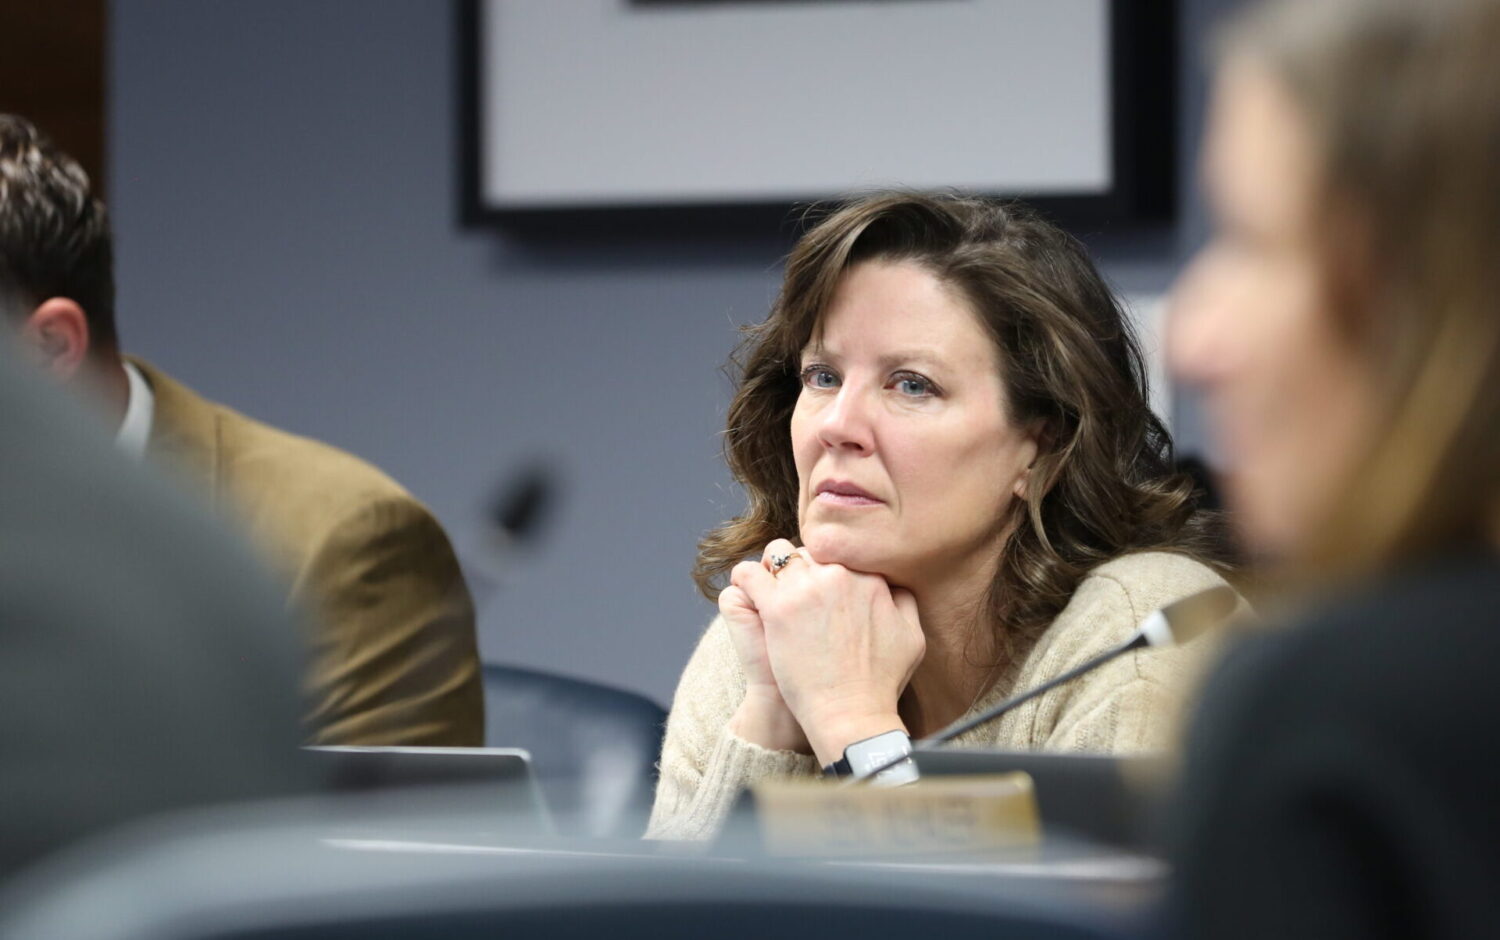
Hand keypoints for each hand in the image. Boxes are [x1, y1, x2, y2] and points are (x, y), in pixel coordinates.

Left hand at [737, 539, 924, 766]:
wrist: (851, 714)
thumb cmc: (881, 682)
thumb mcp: (911, 636)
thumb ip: (903, 600)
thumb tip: (892, 584)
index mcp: (870, 577)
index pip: (841, 552)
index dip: (829, 567)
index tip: (823, 586)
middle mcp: (838, 575)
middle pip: (811, 550)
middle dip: (803, 567)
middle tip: (797, 593)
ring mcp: (806, 589)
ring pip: (779, 554)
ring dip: (775, 569)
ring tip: (770, 589)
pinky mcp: (776, 609)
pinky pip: (749, 574)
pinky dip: (745, 578)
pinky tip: (747, 588)